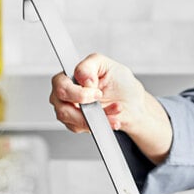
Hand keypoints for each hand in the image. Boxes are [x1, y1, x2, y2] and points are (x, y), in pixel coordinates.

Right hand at [49, 53, 172, 164]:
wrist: (132, 102)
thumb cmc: (118, 82)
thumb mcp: (106, 65)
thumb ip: (90, 66)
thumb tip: (82, 78)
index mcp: (68, 77)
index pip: (60, 85)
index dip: (78, 93)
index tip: (97, 93)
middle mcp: (65, 95)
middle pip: (62, 108)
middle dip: (87, 109)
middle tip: (102, 101)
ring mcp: (70, 112)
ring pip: (74, 121)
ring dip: (97, 118)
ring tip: (115, 110)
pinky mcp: (78, 125)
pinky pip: (84, 129)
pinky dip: (102, 125)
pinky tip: (113, 119)